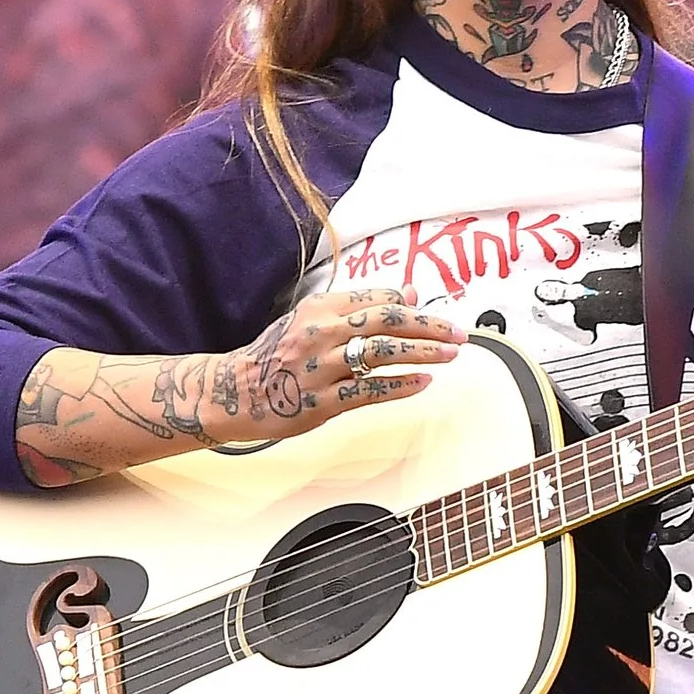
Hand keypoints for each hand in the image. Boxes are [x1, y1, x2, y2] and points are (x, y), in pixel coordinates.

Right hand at [206, 285, 465, 444]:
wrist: (235, 390)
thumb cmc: (276, 354)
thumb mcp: (313, 320)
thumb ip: (360, 307)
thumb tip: (411, 293)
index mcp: (320, 308)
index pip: (377, 298)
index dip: (412, 306)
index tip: (436, 315)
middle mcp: (321, 333)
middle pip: (387, 321)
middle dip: (429, 325)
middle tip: (458, 332)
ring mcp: (321, 367)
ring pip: (382, 353)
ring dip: (422, 352)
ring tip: (449, 354)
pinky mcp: (321, 401)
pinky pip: (368, 391)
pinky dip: (399, 386)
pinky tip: (423, 383)